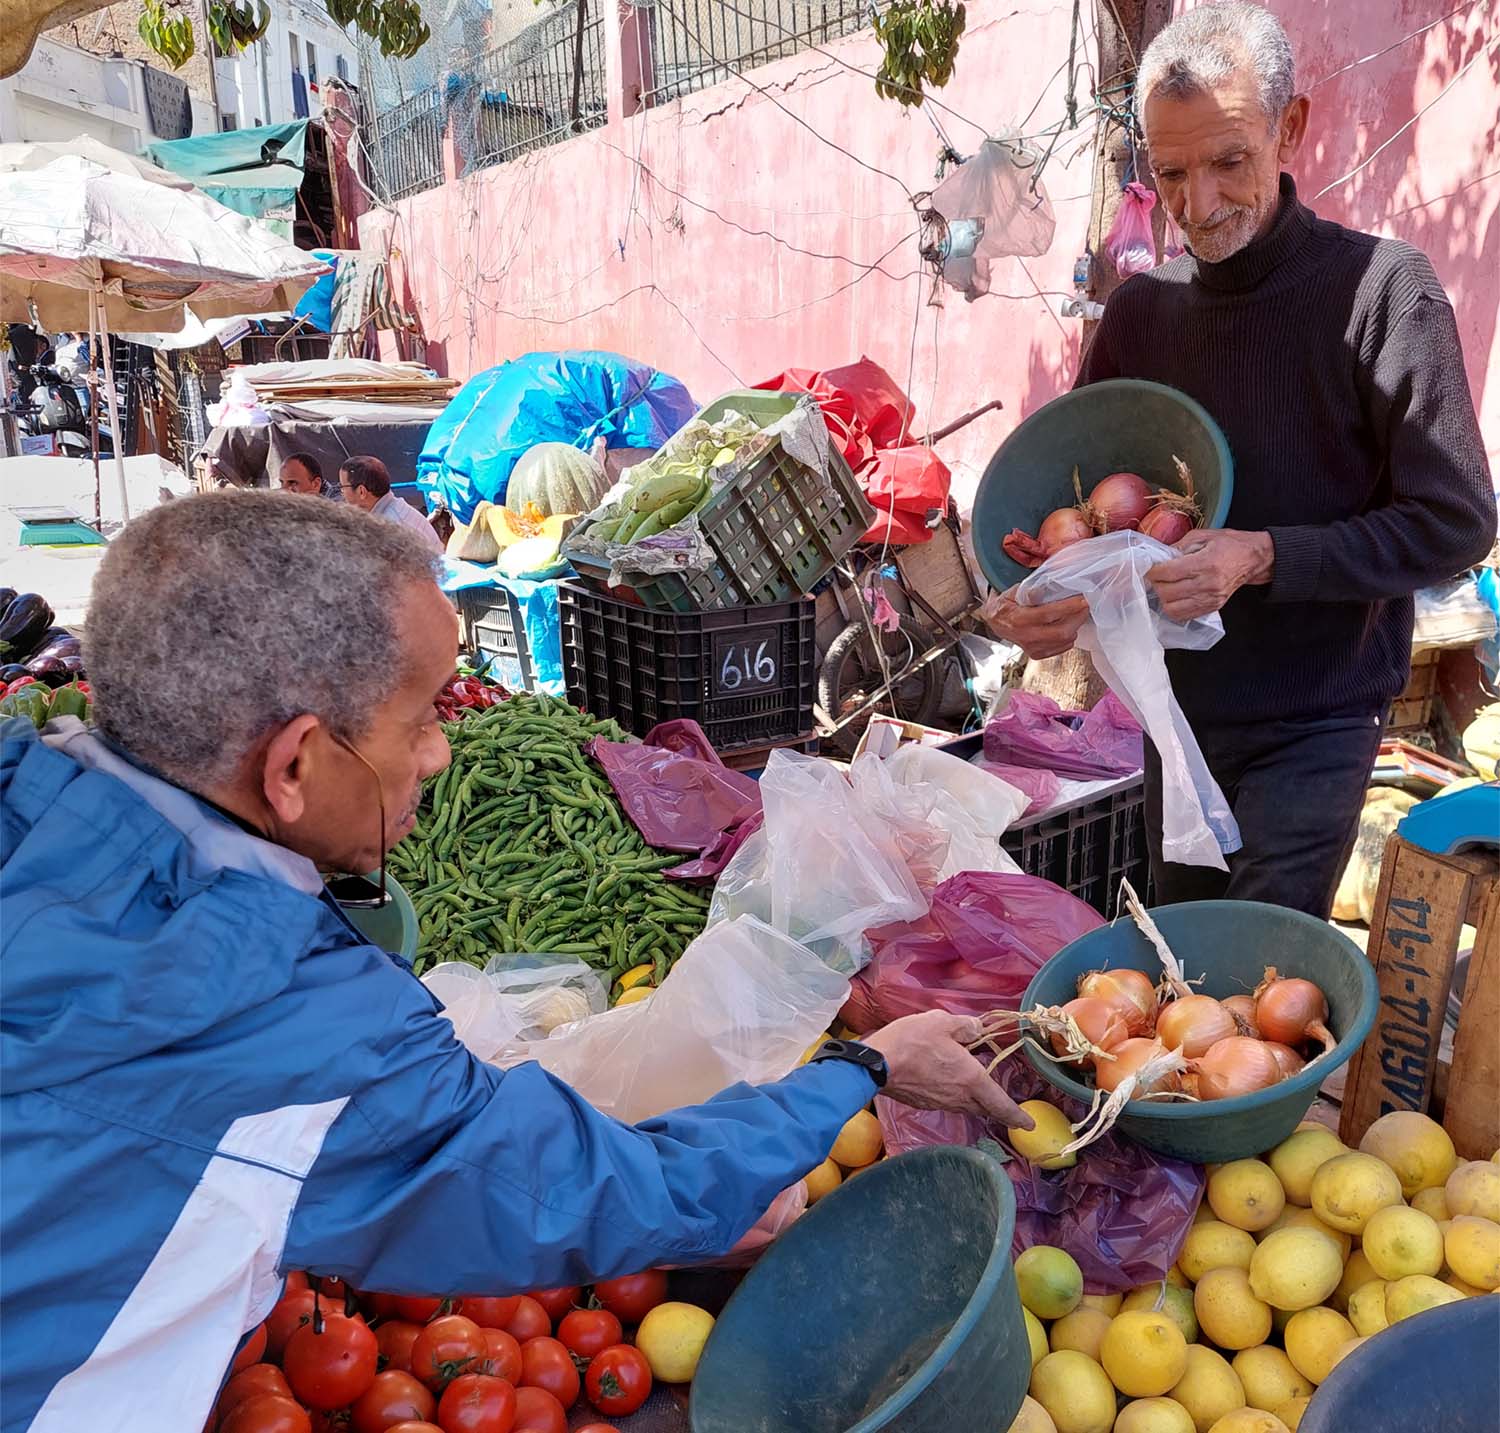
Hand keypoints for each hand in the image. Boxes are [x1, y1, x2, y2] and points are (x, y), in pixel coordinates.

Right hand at [862, 1011, 1034, 1129]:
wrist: (875, 1064)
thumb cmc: (911, 1041)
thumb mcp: (941, 1022)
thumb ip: (965, 1026)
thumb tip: (979, 1029)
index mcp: (971, 1079)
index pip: (1001, 1104)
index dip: (1017, 1116)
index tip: (1028, 1124)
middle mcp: (959, 1097)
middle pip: (985, 1109)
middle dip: (999, 1111)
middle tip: (1010, 1111)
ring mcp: (940, 1102)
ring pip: (966, 1107)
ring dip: (977, 1103)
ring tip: (980, 1093)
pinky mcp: (924, 1103)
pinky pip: (948, 1102)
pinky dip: (956, 1097)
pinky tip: (948, 1085)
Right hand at [986, 589, 1089, 659]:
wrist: (996, 623)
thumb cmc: (1007, 605)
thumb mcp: (1012, 592)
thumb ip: (1028, 591)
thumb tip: (1042, 589)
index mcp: (1019, 619)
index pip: (1048, 614)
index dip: (1068, 607)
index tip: (1082, 599)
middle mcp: (1026, 636)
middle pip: (1061, 632)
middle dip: (1078, 618)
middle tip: (1085, 606)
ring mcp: (1032, 648)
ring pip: (1065, 641)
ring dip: (1075, 626)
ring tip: (1077, 614)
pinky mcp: (1037, 655)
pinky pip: (1062, 648)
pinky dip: (1069, 637)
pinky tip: (1067, 626)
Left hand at [1147, 528, 1273, 620]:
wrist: (1253, 559)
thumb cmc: (1230, 544)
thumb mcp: (1203, 536)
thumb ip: (1178, 546)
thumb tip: (1157, 556)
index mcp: (1206, 563)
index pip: (1167, 573)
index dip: (1153, 571)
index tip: (1150, 567)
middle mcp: (1208, 584)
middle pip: (1167, 592)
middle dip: (1157, 583)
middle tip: (1157, 576)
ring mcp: (1211, 599)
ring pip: (1172, 608)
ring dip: (1164, 598)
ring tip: (1166, 586)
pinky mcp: (1212, 607)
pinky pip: (1184, 616)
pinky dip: (1174, 607)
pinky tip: (1175, 596)